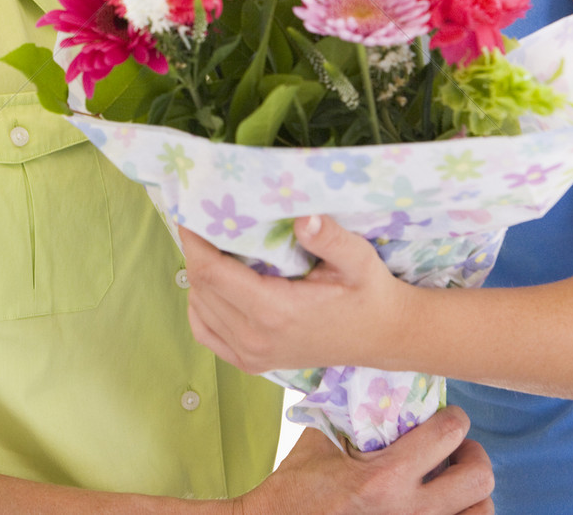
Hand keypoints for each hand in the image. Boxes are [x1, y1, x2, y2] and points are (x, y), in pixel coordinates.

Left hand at [181, 214, 413, 373]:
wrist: (382, 337)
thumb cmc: (369, 292)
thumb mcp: (358, 259)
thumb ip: (330, 238)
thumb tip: (302, 216)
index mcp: (276, 312)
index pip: (210, 273)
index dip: (193, 240)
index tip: (190, 210)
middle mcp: (255, 338)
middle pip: (200, 287)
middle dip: (195, 249)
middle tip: (204, 217)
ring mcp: (251, 355)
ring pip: (198, 307)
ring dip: (199, 273)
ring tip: (214, 244)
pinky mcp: (251, 363)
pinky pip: (206, 331)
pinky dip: (201, 304)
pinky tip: (217, 283)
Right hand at [240, 409, 493, 514]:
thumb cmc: (297, 488)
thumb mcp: (321, 440)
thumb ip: (350, 407)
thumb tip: (369, 370)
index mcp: (385, 477)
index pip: (449, 433)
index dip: (454, 416)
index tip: (447, 415)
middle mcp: (409, 512)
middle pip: (479, 477)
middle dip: (472, 454)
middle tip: (456, 449)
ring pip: (482, 512)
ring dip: (472, 493)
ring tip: (452, 480)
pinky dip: (460, 514)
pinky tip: (442, 505)